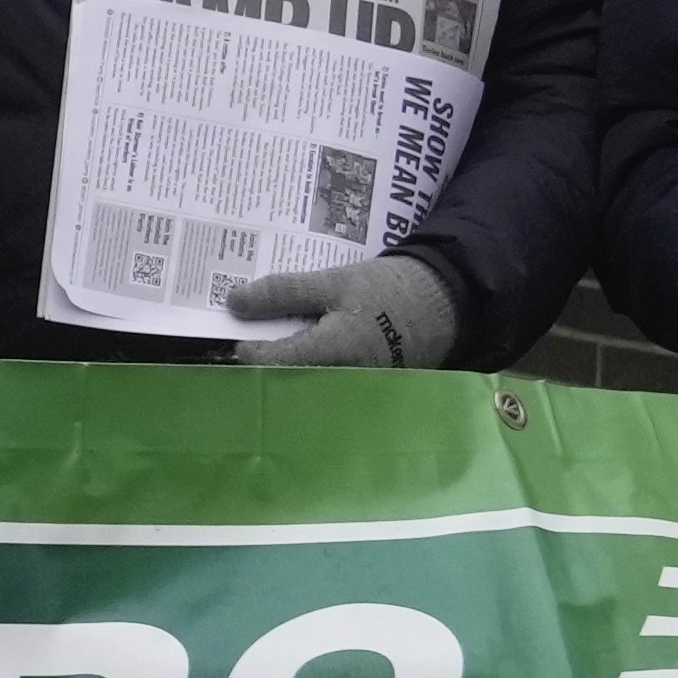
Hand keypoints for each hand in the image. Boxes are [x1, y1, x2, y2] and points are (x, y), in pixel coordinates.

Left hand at [222, 251, 469, 372]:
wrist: (444, 302)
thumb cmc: (388, 289)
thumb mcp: (334, 282)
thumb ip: (283, 292)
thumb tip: (233, 303)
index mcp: (331, 352)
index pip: (271, 364)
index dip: (249, 350)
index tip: (241, 333)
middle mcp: (340, 382)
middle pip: (284, 382)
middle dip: (263, 365)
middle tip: (251, 340)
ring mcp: (354, 393)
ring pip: (303, 388)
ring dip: (286, 370)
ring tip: (276, 346)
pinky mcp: (365, 394)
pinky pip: (326, 386)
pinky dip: (311, 371)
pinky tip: (305, 352)